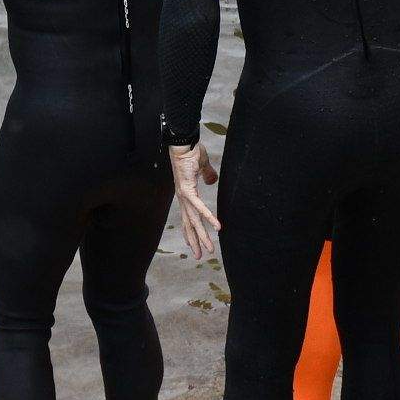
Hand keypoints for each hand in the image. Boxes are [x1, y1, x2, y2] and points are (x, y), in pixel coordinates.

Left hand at [169, 144, 220, 260]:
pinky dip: (208, 217)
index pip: (187, 218)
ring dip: (202, 236)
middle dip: (195, 241)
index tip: (193, 245)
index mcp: (185, 194)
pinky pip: (199, 207)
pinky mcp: (188, 189)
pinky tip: (217, 227)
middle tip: (199, 256)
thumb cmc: (192, 153)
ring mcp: (184, 195)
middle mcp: (183, 198)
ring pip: (194, 221)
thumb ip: (207, 174)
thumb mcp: (202, 167)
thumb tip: (211, 180)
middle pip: (189, 224)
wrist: (184, 143)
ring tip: (209, 249)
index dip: (189, 232)